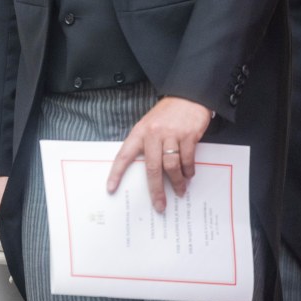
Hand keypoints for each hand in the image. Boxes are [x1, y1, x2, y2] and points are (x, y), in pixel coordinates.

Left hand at [106, 97, 211, 212]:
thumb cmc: (167, 113)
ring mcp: (171, 134)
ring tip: (180, 190)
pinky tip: (189, 174)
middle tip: (160, 205)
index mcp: (140, 132)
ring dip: (176, 182)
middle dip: (156, 190)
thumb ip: (147, 144)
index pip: (124, 154)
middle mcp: (153, 133)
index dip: (116, 173)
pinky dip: (188, 171)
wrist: (188, 95)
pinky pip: (187, 159)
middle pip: (152, 168)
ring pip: (171, 166)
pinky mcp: (188, 135)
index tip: (111, 189)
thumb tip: (147, 171)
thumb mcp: (150, 124)